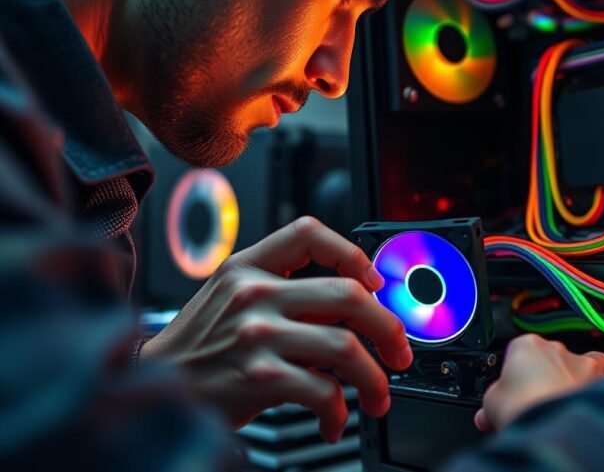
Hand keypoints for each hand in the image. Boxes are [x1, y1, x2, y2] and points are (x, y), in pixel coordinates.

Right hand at [140, 217, 412, 442]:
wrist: (153, 386)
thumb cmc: (201, 346)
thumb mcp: (234, 300)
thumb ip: (289, 295)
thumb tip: (358, 307)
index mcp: (248, 266)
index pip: (308, 233)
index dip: (352, 252)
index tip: (375, 282)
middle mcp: (253, 293)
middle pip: (348, 294)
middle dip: (389, 327)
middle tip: (399, 352)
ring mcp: (256, 334)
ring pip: (346, 346)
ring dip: (375, 378)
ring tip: (378, 396)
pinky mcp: (258, 377)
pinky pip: (323, 391)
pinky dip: (339, 411)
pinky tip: (334, 419)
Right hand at [475, 334, 603, 432]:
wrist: (553, 425)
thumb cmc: (523, 409)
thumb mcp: (491, 405)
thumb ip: (492, 402)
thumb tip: (487, 413)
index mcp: (525, 345)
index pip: (517, 355)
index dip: (514, 378)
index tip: (513, 396)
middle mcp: (555, 347)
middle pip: (548, 360)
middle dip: (544, 379)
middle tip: (536, 405)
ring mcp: (580, 361)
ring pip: (577, 364)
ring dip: (570, 380)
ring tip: (561, 405)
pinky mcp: (602, 377)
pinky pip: (602, 374)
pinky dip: (597, 385)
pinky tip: (585, 402)